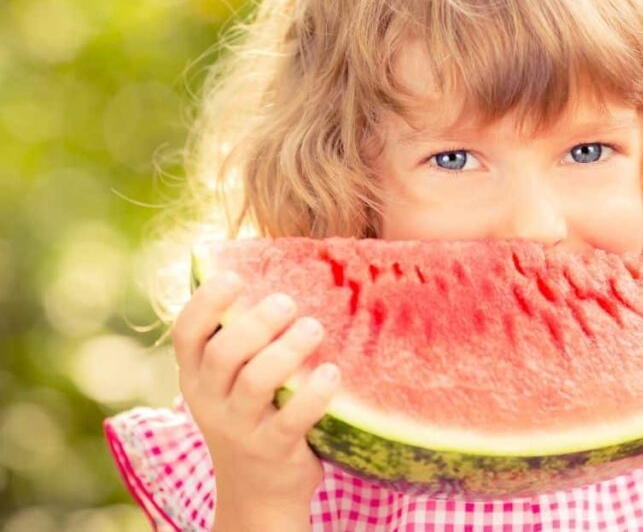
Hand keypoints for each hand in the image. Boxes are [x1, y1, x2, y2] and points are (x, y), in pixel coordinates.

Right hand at [170, 272, 338, 523]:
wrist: (257, 490)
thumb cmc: (252, 415)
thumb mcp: (231, 382)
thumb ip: (242, 341)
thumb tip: (278, 277)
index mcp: (195, 376)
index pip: (186, 333)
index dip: (206, 302)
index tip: (235, 277)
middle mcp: (210, 402)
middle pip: (223, 353)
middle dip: (256, 323)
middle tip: (288, 303)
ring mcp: (239, 428)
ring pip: (256, 382)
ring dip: (288, 350)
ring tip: (314, 329)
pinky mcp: (273, 450)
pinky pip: (292, 418)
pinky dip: (314, 393)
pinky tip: (333, 373)